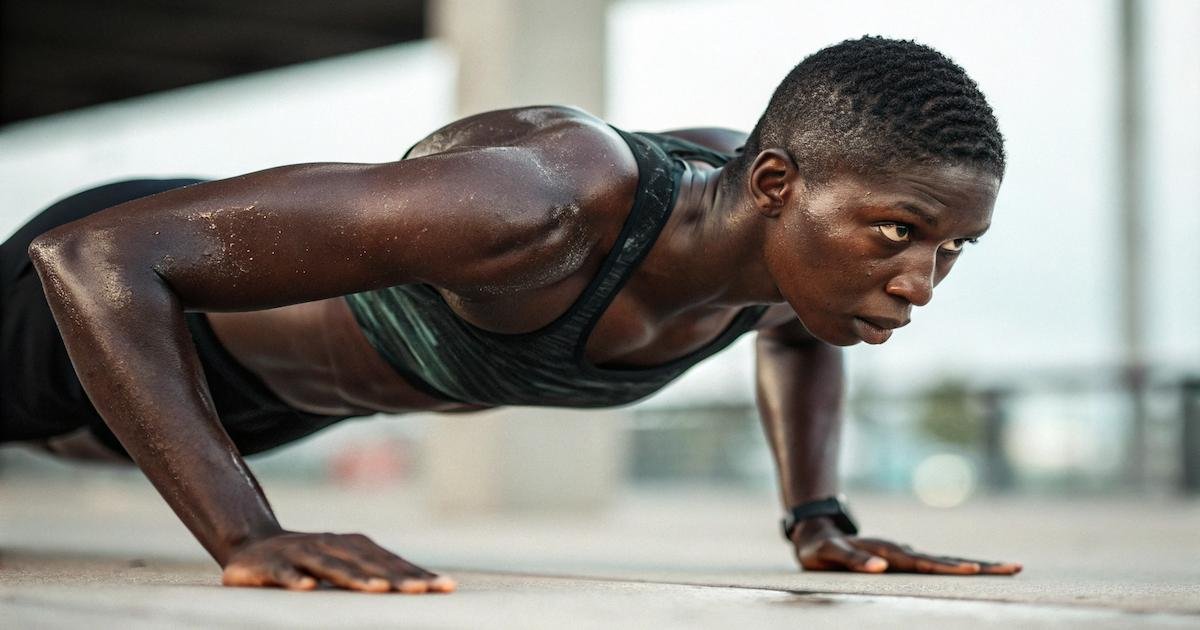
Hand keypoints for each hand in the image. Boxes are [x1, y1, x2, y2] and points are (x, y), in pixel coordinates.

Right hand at [221, 531, 456, 592]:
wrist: (251, 547)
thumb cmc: (309, 562)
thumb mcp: (343, 565)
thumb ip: (374, 574)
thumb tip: (420, 587)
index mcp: (353, 546)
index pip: (391, 562)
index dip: (417, 574)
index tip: (445, 588)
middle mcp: (332, 544)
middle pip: (369, 563)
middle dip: (397, 577)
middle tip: (423, 590)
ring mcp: (302, 552)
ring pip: (332, 566)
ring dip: (355, 577)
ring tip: (378, 589)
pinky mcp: (272, 564)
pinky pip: (286, 573)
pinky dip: (297, 579)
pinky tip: (310, 589)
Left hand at [792, 517, 1021, 575]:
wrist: (816, 534)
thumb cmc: (820, 549)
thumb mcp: (828, 554)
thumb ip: (851, 561)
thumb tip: (880, 569)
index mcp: (889, 553)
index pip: (925, 563)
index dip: (950, 568)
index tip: (975, 571)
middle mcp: (902, 552)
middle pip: (946, 560)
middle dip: (981, 566)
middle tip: (1015, 567)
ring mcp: (905, 555)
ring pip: (945, 561)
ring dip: (976, 565)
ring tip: (1006, 568)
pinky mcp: (903, 560)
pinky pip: (935, 565)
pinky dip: (957, 568)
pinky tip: (977, 571)